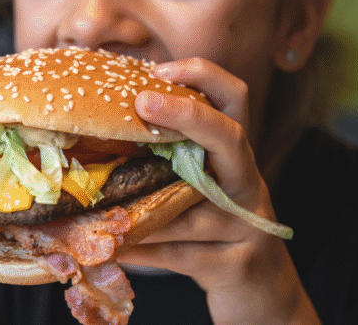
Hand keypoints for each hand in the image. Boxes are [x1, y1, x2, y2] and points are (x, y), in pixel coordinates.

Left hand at [117, 58, 319, 324]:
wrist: (261, 289)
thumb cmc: (216, 230)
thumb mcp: (201, 189)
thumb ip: (170, 160)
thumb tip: (107, 126)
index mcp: (235, 155)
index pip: (234, 99)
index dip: (203, 75)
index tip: (159, 68)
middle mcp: (246, 182)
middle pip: (230, 138)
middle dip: (187, 115)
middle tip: (142, 100)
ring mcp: (246, 224)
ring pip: (191, 209)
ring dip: (142, 205)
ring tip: (97, 200)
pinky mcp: (236, 264)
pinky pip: (181, 255)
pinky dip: (143, 251)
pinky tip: (112, 248)